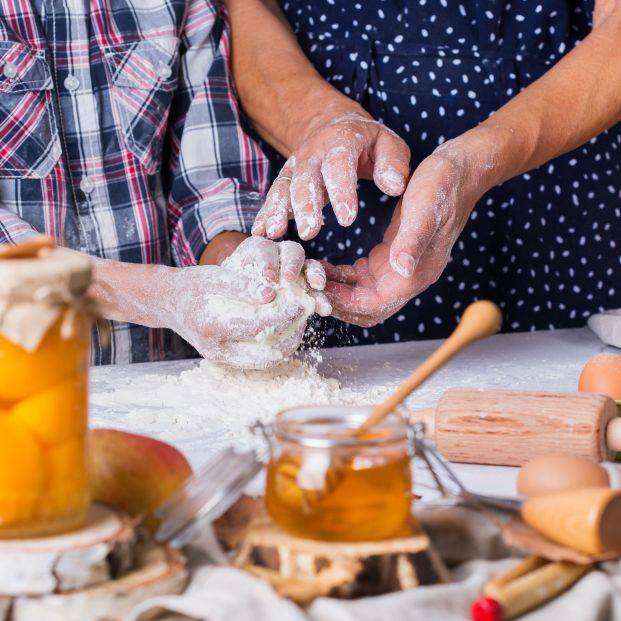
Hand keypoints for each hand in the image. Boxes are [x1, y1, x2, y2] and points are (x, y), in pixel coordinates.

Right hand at [169, 237, 330, 366]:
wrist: (169, 302)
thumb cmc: (194, 285)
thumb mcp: (215, 276)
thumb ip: (242, 286)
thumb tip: (271, 295)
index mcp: (213, 327)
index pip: (260, 328)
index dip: (285, 317)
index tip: (302, 304)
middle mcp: (216, 350)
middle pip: (266, 353)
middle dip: (292, 336)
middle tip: (305, 317)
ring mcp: (220, 360)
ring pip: (264, 361)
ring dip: (286, 345)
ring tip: (298, 325)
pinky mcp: (224, 362)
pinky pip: (255, 360)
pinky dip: (273, 348)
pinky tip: (283, 331)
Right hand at [251, 111, 410, 240]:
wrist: (335, 126)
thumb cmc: (369, 143)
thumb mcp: (389, 144)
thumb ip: (393, 164)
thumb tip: (395, 187)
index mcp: (341, 141)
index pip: (340, 165)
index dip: (342, 191)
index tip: (348, 219)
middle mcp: (313, 153)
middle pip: (306, 179)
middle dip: (306, 206)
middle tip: (310, 234)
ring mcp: (296, 166)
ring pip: (285, 188)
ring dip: (278, 211)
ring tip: (275, 234)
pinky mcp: (285, 179)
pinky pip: (274, 196)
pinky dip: (265, 214)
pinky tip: (259, 233)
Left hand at [325, 145, 483, 325]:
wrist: (459, 172)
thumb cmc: (442, 187)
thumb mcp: (423, 210)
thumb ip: (411, 241)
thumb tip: (402, 270)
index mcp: (415, 273)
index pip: (375, 305)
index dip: (345, 303)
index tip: (318, 291)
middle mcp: (407, 277)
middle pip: (367, 308)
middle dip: (337, 303)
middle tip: (307, 288)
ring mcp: (400, 269)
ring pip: (361, 295)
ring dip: (337, 291)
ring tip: (310, 277)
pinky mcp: (392, 256)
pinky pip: (362, 278)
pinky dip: (342, 277)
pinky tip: (325, 266)